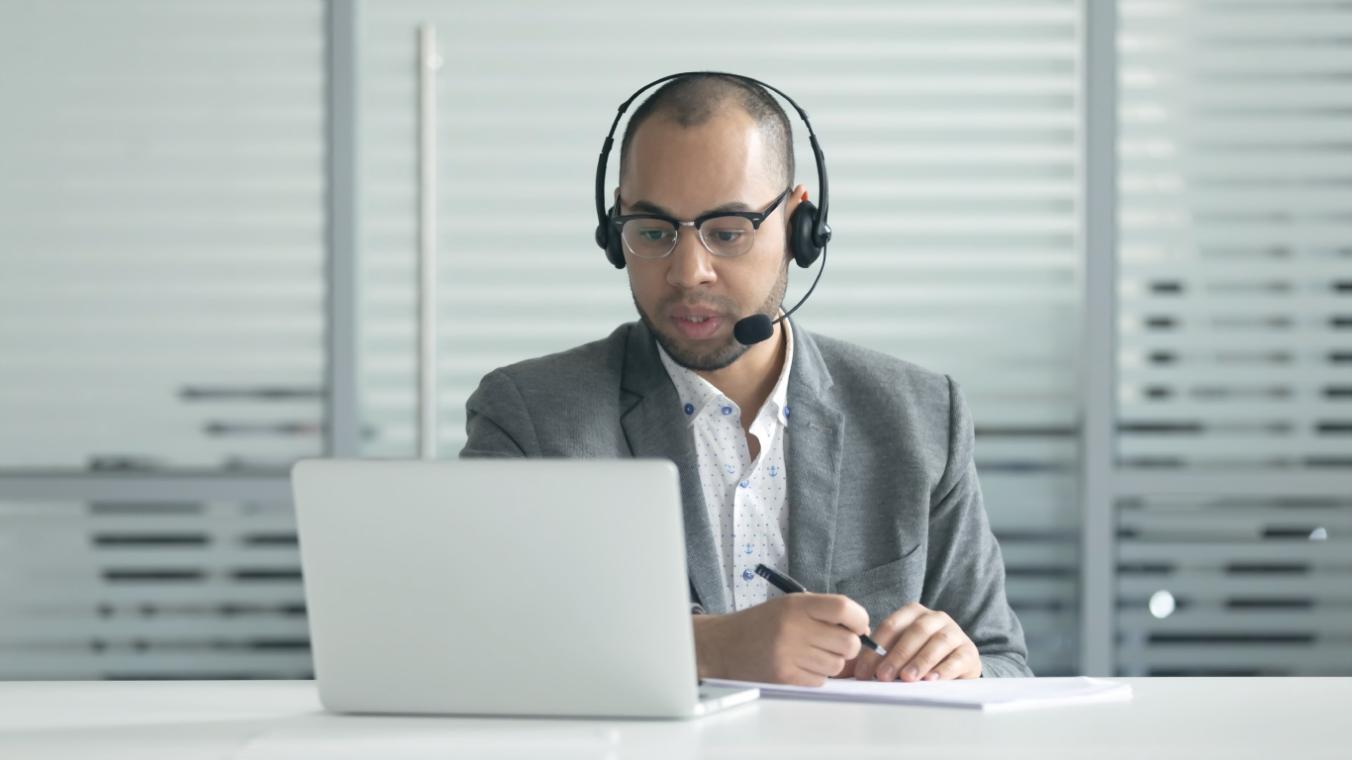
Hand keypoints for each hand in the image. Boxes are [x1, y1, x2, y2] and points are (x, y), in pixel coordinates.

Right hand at [692, 593, 869, 685]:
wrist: (724, 645)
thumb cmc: (761, 624)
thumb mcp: (790, 606)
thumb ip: (824, 612)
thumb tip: (862, 630)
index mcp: (797, 605)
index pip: (844, 608)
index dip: (859, 619)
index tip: (858, 625)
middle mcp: (794, 628)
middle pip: (848, 642)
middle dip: (848, 645)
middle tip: (833, 643)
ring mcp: (789, 655)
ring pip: (837, 665)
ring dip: (831, 662)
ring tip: (810, 654)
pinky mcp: (785, 677)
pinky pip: (820, 681)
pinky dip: (816, 676)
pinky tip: (799, 665)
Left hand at [848, 602, 980, 681]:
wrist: (957, 665)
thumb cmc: (919, 657)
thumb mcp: (898, 652)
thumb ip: (877, 657)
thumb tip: (850, 668)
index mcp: (913, 613)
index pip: (891, 625)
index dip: (875, 648)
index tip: (863, 671)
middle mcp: (935, 618)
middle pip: (915, 632)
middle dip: (897, 655)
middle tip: (883, 676)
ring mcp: (954, 632)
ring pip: (937, 642)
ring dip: (920, 661)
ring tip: (907, 678)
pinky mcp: (969, 651)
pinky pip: (957, 658)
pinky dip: (943, 669)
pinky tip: (931, 680)